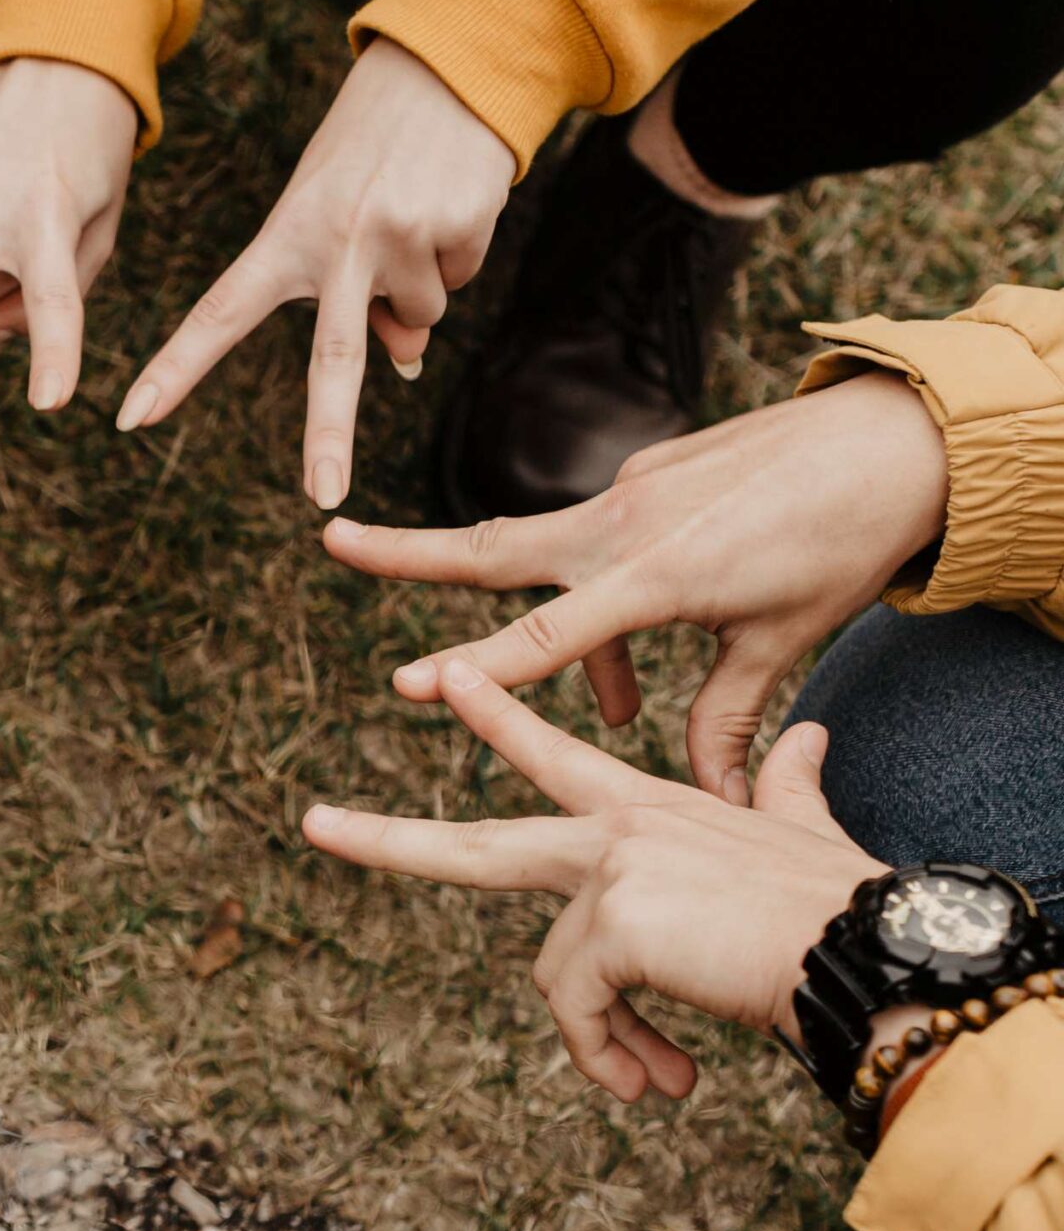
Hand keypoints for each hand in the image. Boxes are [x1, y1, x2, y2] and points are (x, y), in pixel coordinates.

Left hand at [119, 42, 511, 508]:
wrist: (441, 74)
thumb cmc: (366, 157)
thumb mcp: (333, 219)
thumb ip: (347, 297)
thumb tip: (403, 360)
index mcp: (283, 240)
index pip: (216, 316)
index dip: (174, 371)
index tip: (132, 419)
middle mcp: (335, 244)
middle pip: (331, 360)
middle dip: (328, 436)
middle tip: (323, 498)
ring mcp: (396, 239)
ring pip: (416, 319)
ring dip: (420, 287)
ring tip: (409, 219)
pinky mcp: (454, 231)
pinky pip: (458, 281)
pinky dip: (455, 258)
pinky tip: (445, 207)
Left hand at [301, 660, 885, 1100]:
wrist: (875, 950)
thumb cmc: (841, 907)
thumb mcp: (797, 839)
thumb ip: (783, 788)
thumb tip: (804, 738)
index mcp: (654, 809)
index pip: (556, 757)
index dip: (497, 720)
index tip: (443, 682)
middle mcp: (622, 826)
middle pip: (478, 844)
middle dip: (387, 839)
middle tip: (312, 823)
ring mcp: (611, 865)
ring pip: (554, 973)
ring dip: (598, 1042)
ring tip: (653, 1082)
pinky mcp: (612, 917)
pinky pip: (577, 1007)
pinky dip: (606, 1056)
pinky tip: (656, 1082)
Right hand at [323, 373, 949, 801]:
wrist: (899, 436)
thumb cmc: (846, 544)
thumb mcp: (785, 642)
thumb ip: (725, 716)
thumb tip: (703, 794)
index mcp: (657, 573)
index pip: (544, 637)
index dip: (474, 670)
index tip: (406, 687)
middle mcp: (625, 523)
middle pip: (490, 549)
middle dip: (405, 552)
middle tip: (330, 537)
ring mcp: (631, 489)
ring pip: (550, 560)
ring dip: (565, 632)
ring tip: (623, 701)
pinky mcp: (649, 472)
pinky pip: (606, 545)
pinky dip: (617, 599)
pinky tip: (679, 619)